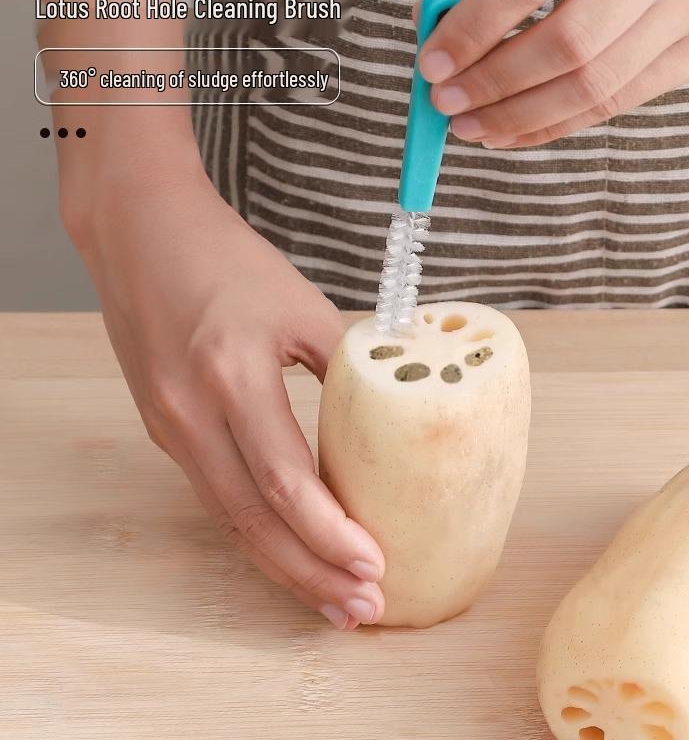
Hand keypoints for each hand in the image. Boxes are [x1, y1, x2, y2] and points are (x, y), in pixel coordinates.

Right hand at [62, 147, 384, 629]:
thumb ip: (346, 364)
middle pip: (252, 519)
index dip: (330, 532)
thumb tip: (395, 415)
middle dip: (310, 573)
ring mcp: (169, 427)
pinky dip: (256, 529)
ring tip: (331, 597)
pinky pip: (216, 493)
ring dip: (282, 563)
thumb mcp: (300, 303)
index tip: (376, 566)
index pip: (284, 479)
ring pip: (230, 517)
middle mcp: (190, 413)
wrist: (141, 232)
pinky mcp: (165, 429)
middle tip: (360, 608)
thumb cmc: (226, 258)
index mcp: (231, 373)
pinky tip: (288, 547)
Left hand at [420, 0, 688, 147]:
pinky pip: (614, 104)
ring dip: (519, 118)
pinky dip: (554, 126)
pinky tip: (512, 133)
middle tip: (447, 105)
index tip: (433, 65)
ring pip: (592, 85)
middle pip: (566, 44)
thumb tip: (434, 19)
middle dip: (494, 84)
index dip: (474, 29)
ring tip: (471, 127)